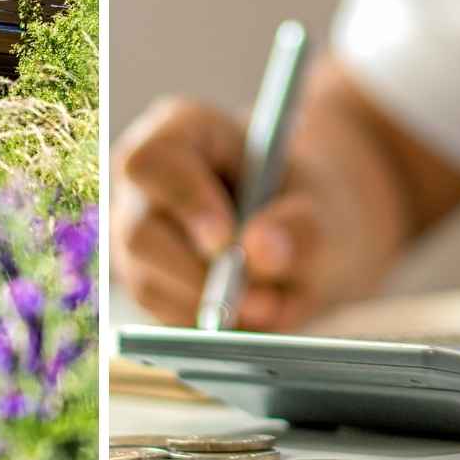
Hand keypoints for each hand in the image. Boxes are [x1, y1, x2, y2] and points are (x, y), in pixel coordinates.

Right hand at [108, 92, 405, 331]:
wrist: (306, 233)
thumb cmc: (308, 202)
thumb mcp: (323, 205)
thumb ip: (300, 225)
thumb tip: (259, 252)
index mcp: (179, 133)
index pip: (154, 162)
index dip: (184, 201)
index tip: (225, 240)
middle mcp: (144, 186)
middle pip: (140, 233)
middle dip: (199, 274)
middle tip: (262, 300)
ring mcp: (136, 237)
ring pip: (149, 284)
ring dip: (210, 307)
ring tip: (271, 307)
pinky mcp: (146, 284)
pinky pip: (162, 318)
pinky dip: (208, 326)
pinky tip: (250, 316)